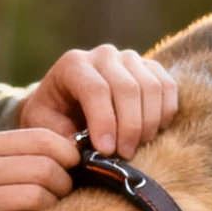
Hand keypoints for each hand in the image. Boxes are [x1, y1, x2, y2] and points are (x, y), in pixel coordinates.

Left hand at [18, 44, 178, 159]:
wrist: (67, 103)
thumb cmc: (53, 117)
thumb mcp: (44, 126)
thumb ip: (59, 135)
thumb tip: (82, 149)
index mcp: (73, 64)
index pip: (96, 90)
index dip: (104, 122)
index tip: (106, 151)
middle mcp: (103, 55)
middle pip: (127, 88)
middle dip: (129, 127)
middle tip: (124, 155)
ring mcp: (129, 58)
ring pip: (151, 87)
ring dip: (149, 123)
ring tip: (136, 147)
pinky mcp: (149, 67)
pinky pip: (167, 86)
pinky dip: (165, 112)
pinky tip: (154, 133)